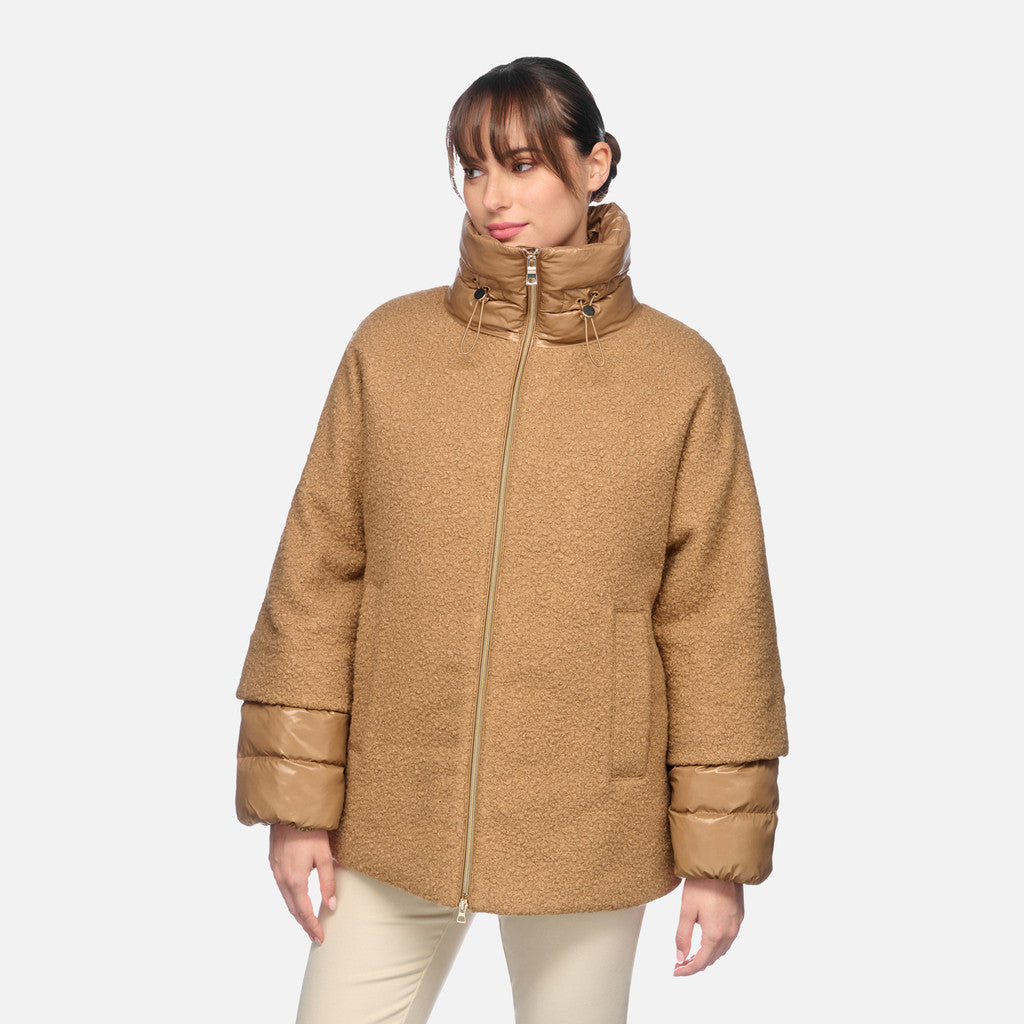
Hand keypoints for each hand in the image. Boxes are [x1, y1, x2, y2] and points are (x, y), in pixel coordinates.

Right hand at [268, 823, 336, 943]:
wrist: (289, 812)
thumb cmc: (310, 832)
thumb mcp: (324, 856)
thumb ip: (328, 882)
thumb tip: (331, 906)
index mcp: (295, 880)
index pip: (304, 911)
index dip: (312, 926)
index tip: (320, 938)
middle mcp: (282, 879)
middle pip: (293, 909)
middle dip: (304, 924)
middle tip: (315, 935)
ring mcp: (276, 871)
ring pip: (286, 899)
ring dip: (296, 913)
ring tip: (308, 921)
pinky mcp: (274, 863)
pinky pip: (281, 888)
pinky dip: (290, 899)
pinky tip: (297, 899)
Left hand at [673, 877, 743, 975]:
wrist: (721, 864)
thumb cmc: (702, 883)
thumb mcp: (686, 910)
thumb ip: (682, 936)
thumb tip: (680, 957)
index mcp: (715, 934)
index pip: (700, 962)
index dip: (687, 970)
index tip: (675, 971)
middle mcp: (729, 933)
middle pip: (711, 959)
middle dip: (695, 963)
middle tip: (679, 962)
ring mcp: (736, 925)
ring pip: (721, 950)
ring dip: (706, 955)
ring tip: (690, 952)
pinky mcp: (738, 916)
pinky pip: (728, 938)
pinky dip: (715, 944)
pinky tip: (706, 938)